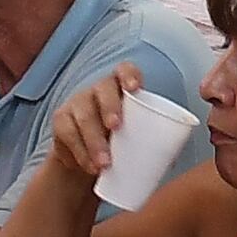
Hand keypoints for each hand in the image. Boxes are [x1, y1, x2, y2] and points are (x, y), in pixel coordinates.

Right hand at [43, 64, 146, 190]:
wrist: (85, 161)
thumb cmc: (119, 143)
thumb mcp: (136, 136)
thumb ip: (153, 141)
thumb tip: (174, 159)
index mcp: (120, 88)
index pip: (124, 71)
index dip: (129, 75)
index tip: (135, 88)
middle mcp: (97, 91)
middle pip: (102, 90)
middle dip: (109, 107)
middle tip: (116, 128)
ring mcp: (77, 104)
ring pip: (83, 115)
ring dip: (94, 140)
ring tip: (106, 163)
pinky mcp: (61, 123)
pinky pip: (68, 134)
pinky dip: (80, 152)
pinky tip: (90, 166)